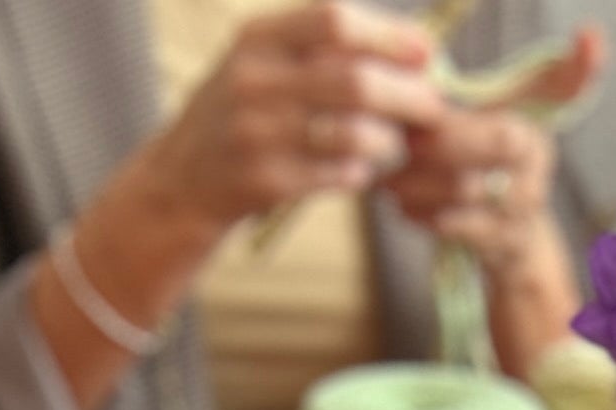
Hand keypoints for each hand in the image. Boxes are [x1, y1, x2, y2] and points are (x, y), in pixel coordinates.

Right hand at [136, 1, 445, 232]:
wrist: (182, 178)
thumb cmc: (246, 112)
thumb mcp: (265, 63)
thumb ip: (327, 49)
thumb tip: (421, 50)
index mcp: (257, 39)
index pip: (333, 21)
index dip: (389, 36)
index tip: (425, 54)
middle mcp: (252, 80)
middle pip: (355, 82)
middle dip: (407, 96)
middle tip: (433, 109)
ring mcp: (256, 133)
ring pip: (354, 134)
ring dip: (390, 141)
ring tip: (397, 144)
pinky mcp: (265, 181)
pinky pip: (339, 174)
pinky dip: (362, 172)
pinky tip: (362, 169)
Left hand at [385, 28, 605, 271]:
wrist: (499, 241)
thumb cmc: (468, 169)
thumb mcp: (468, 122)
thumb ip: (456, 90)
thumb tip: (498, 49)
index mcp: (533, 120)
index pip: (562, 87)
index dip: (581, 67)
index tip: (589, 34)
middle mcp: (540, 160)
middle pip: (502, 138)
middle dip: (444, 141)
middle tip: (406, 143)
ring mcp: (528, 204)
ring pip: (469, 187)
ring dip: (419, 184)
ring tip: (394, 180)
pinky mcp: (508, 243)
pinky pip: (460, 226)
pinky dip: (423, 215)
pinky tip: (407, 207)